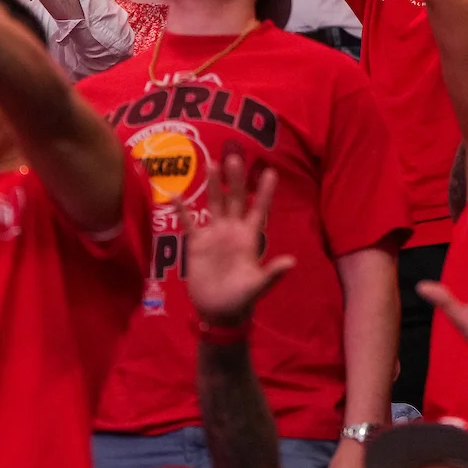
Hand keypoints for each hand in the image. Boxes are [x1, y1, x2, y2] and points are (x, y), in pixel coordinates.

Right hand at [185, 153, 296, 326]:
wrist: (218, 312)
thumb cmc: (242, 299)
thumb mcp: (258, 286)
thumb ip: (272, 273)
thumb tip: (292, 262)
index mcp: (249, 238)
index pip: (259, 209)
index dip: (265, 192)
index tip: (270, 171)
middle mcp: (233, 231)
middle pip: (236, 199)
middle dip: (236, 179)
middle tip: (235, 156)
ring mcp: (214, 235)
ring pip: (215, 204)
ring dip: (214, 185)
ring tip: (212, 164)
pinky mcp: (197, 244)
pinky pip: (188, 222)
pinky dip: (181, 209)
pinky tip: (175, 194)